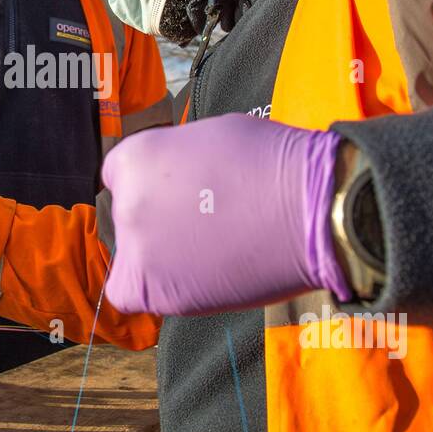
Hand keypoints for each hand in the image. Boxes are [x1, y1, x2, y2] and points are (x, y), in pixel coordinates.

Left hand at [100, 114, 351, 315]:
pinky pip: (131, 295)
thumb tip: (176, 180)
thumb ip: (178, 160)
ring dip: (160, 256)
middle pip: (128, 217)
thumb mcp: (211, 136)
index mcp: (137, 156)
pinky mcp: (157, 289)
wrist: (311, 210)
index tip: (179, 195)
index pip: (121, 176)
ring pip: (131, 257)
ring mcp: (139, 248)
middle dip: (160, 220)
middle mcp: (128, 202)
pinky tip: (186, 280)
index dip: (153, 185)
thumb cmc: (274, 164)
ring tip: (208, 252)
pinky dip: (152, 290)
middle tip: (201, 224)